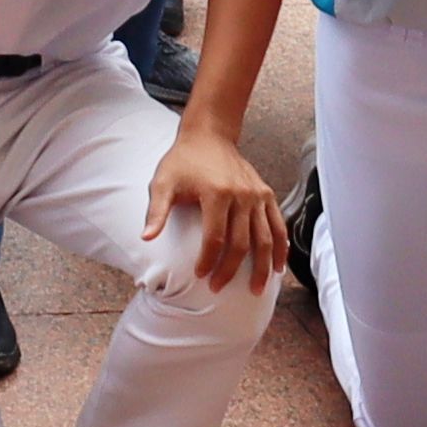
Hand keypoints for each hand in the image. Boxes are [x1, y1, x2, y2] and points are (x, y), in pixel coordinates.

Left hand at [149, 119, 288, 290]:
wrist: (208, 136)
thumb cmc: (182, 161)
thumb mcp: (164, 182)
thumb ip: (157, 211)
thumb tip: (146, 238)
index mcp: (216, 193)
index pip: (215, 237)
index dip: (208, 260)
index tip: (201, 276)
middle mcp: (242, 195)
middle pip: (241, 243)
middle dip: (231, 270)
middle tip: (219, 288)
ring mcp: (258, 195)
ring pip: (265, 239)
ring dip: (262, 267)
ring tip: (256, 290)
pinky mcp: (267, 194)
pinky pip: (278, 226)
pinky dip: (280, 248)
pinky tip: (278, 267)